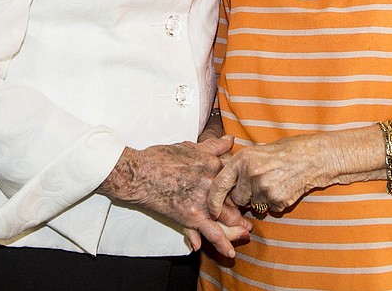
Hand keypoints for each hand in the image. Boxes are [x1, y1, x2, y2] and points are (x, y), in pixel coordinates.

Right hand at [100, 137, 249, 257]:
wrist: (140, 173)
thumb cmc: (161, 157)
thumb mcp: (190, 146)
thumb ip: (213, 145)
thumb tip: (230, 139)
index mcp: (212, 163)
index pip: (233, 176)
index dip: (241, 184)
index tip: (246, 188)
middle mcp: (211, 181)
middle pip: (234, 197)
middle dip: (243, 206)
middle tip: (251, 213)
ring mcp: (203, 199)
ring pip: (227, 215)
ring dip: (238, 225)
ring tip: (245, 231)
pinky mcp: (192, 215)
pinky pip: (211, 232)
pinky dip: (222, 243)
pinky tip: (230, 252)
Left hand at [208, 134, 333, 217]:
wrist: (312, 157)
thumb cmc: (284, 151)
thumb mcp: (256, 151)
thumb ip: (238, 166)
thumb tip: (220, 183)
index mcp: (242, 159)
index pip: (219, 184)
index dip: (213, 200)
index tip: (212, 210)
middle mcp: (251, 173)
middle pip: (237, 198)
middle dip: (245, 196)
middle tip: (259, 183)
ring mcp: (264, 187)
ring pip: (254, 205)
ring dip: (261, 199)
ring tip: (275, 182)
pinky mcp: (277, 200)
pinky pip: (269, 209)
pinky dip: (275, 203)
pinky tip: (284, 187)